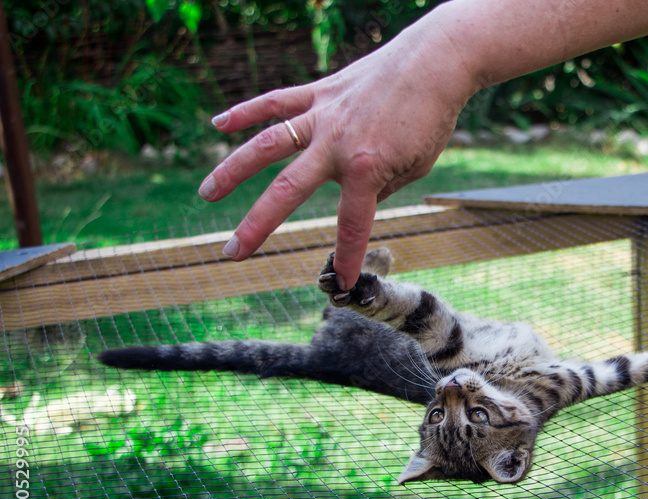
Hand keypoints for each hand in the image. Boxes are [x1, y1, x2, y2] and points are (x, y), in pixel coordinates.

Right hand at [200, 17, 476, 289]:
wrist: (435, 62)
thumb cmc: (431, 118)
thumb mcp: (415, 166)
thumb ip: (381, 186)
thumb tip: (356, 195)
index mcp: (366, 169)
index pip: (351, 224)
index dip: (348, 256)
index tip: (344, 282)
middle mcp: (336, 144)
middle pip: (286, 191)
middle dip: (257, 226)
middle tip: (231, 253)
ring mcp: (323, 116)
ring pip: (267, 144)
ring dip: (232, 169)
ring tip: (207, 192)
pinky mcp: (320, 92)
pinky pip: (276, 102)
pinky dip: (246, 111)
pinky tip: (218, 124)